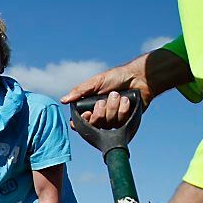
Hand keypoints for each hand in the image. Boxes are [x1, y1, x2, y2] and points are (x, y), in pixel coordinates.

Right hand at [61, 49, 193, 128]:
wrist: (138, 77)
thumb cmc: (117, 77)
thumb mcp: (96, 82)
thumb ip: (80, 91)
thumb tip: (63, 100)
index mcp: (91, 108)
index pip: (80, 123)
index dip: (82, 122)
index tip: (87, 113)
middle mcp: (101, 117)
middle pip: (95, 124)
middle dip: (100, 111)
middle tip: (105, 99)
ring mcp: (113, 121)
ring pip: (108, 124)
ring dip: (113, 107)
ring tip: (119, 95)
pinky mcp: (126, 123)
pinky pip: (121, 123)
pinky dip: (123, 110)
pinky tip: (127, 101)